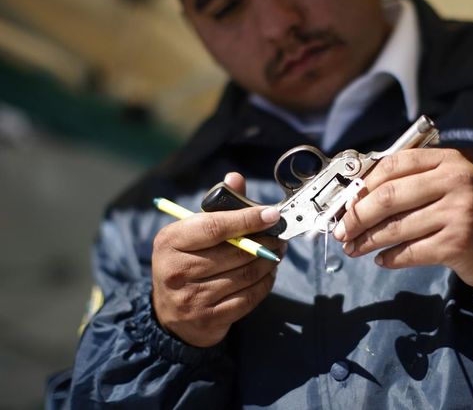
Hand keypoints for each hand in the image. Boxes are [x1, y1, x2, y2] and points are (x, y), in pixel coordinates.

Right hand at [152, 173, 284, 346]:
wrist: (170, 314)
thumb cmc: (186, 262)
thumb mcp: (191, 232)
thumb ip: (217, 207)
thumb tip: (236, 178)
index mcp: (170, 242)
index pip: (215, 226)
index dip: (247, 218)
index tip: (271, 214)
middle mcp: (177, 271)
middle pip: (235, 252)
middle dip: (265, 242)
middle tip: (279, 235)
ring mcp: (192, 298)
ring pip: (246, 275)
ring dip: (269, 262)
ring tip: (276, 252)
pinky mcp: (209, 319)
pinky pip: (249, 297)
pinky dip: (265, 283)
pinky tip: (268, 274)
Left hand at [333, 148, 472, 289]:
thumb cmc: (471, 211)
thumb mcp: (448, 183)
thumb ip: (412, 182)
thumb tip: (358, 196)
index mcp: (448, 160)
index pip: (393, 165)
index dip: (363, 184)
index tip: (345, 201)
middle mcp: (455, 181)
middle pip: (389, 196)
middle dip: (357, 215)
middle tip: (342, 229)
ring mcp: (458, 212)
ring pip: (396, 227)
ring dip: (368, 240)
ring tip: (354, 247)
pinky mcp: (457, 243)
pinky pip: (411, 251)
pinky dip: (390, 258)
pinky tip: (382, 259)